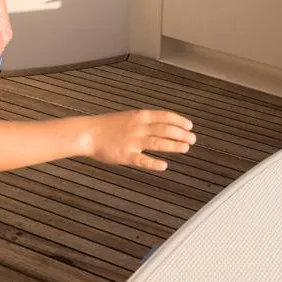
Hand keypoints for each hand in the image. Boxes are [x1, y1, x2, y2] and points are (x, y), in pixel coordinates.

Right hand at [80, 109, 195, 170]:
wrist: (88, 133)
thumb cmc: (107, 126)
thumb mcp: (128, 117)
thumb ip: (145, 121)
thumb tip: (163, 124)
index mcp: (139, 116)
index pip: (164, 116)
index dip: (179, 121)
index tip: (190, 126)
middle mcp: (138, 127)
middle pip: (165, 129)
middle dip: (181, 134)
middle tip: (193, 139)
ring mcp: (132, 141)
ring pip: (157, 143)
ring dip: (173, 146)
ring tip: (185, 148)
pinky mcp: (125, 155)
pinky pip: (142, 160)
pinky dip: (154, 163)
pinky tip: (164, 166)